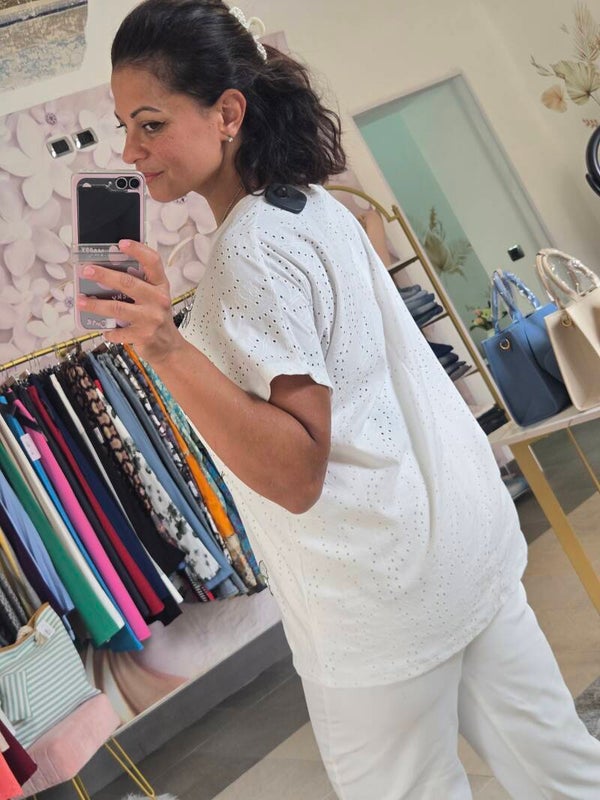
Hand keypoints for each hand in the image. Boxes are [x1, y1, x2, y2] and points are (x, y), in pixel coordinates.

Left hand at [75, 239, 183, 365]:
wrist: (169, 347)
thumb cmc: (156, 317)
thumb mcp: (154, 297)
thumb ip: (139, 284)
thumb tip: (105, 270)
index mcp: (161, 285)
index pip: (153, 261)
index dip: (138, 250)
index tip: (120, 243)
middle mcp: (159, 299)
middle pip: (128, 283)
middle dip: (104, 276)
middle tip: (86, 271)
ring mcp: (152, 318)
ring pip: (118, 308)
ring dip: (96, 305)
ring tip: (80, 301)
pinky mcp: (144, 336)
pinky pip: (118, 332)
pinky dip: (108, 331)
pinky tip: (104, 329)